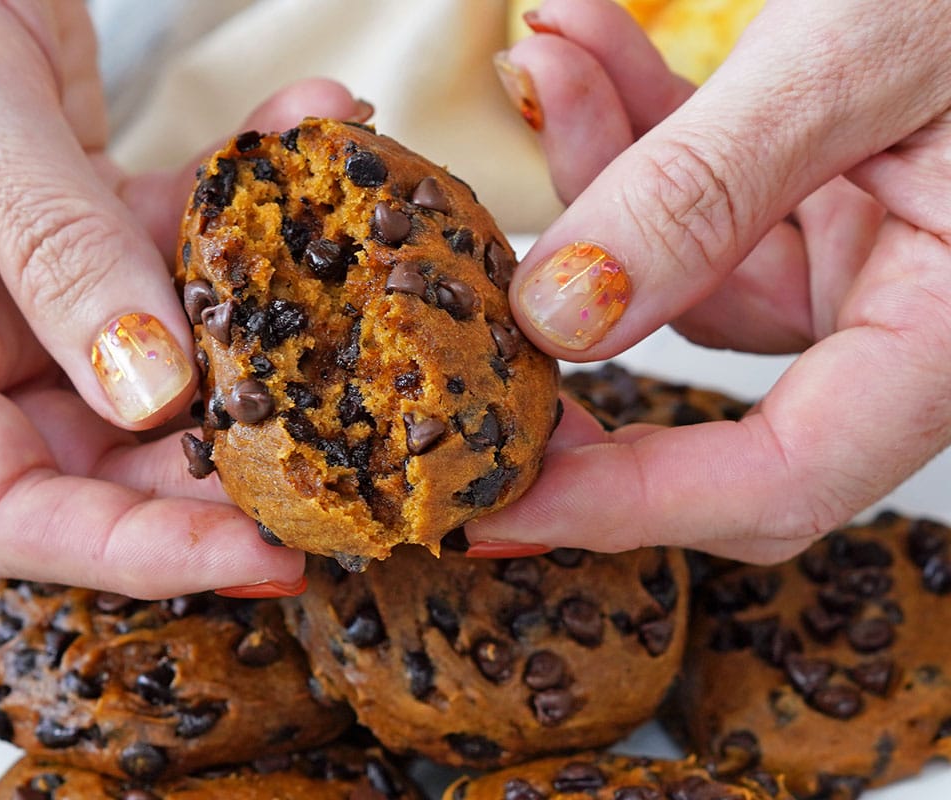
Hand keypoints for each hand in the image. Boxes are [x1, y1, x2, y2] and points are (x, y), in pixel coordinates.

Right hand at [0, 1, 364, 594]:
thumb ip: (52, 247)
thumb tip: (151, 392)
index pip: (2, 508)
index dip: (131, 551)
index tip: (258, 557)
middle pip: (102, 458)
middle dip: (225, 467)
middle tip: (343, 460)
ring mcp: (23, 289)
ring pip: (165, 363)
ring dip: (263, 329)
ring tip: (356, 299)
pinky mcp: (85, 229)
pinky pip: (182, 244)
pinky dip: (249, 206)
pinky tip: (316, 131)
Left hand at [472, 0, 950, 561]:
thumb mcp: (860, 51)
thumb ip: (707, 188)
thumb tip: (561, 318)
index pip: (782, 478)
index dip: (626, 507)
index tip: (491, 508)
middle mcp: (917, 318)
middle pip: (718, 398)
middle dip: (585, 345)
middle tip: (468, 320)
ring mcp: (876, 254)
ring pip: (693, 275)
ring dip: (602, 176)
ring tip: (552, 59)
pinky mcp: (842, 194)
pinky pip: (716, 200)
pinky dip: (645, 131)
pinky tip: (584, 48)